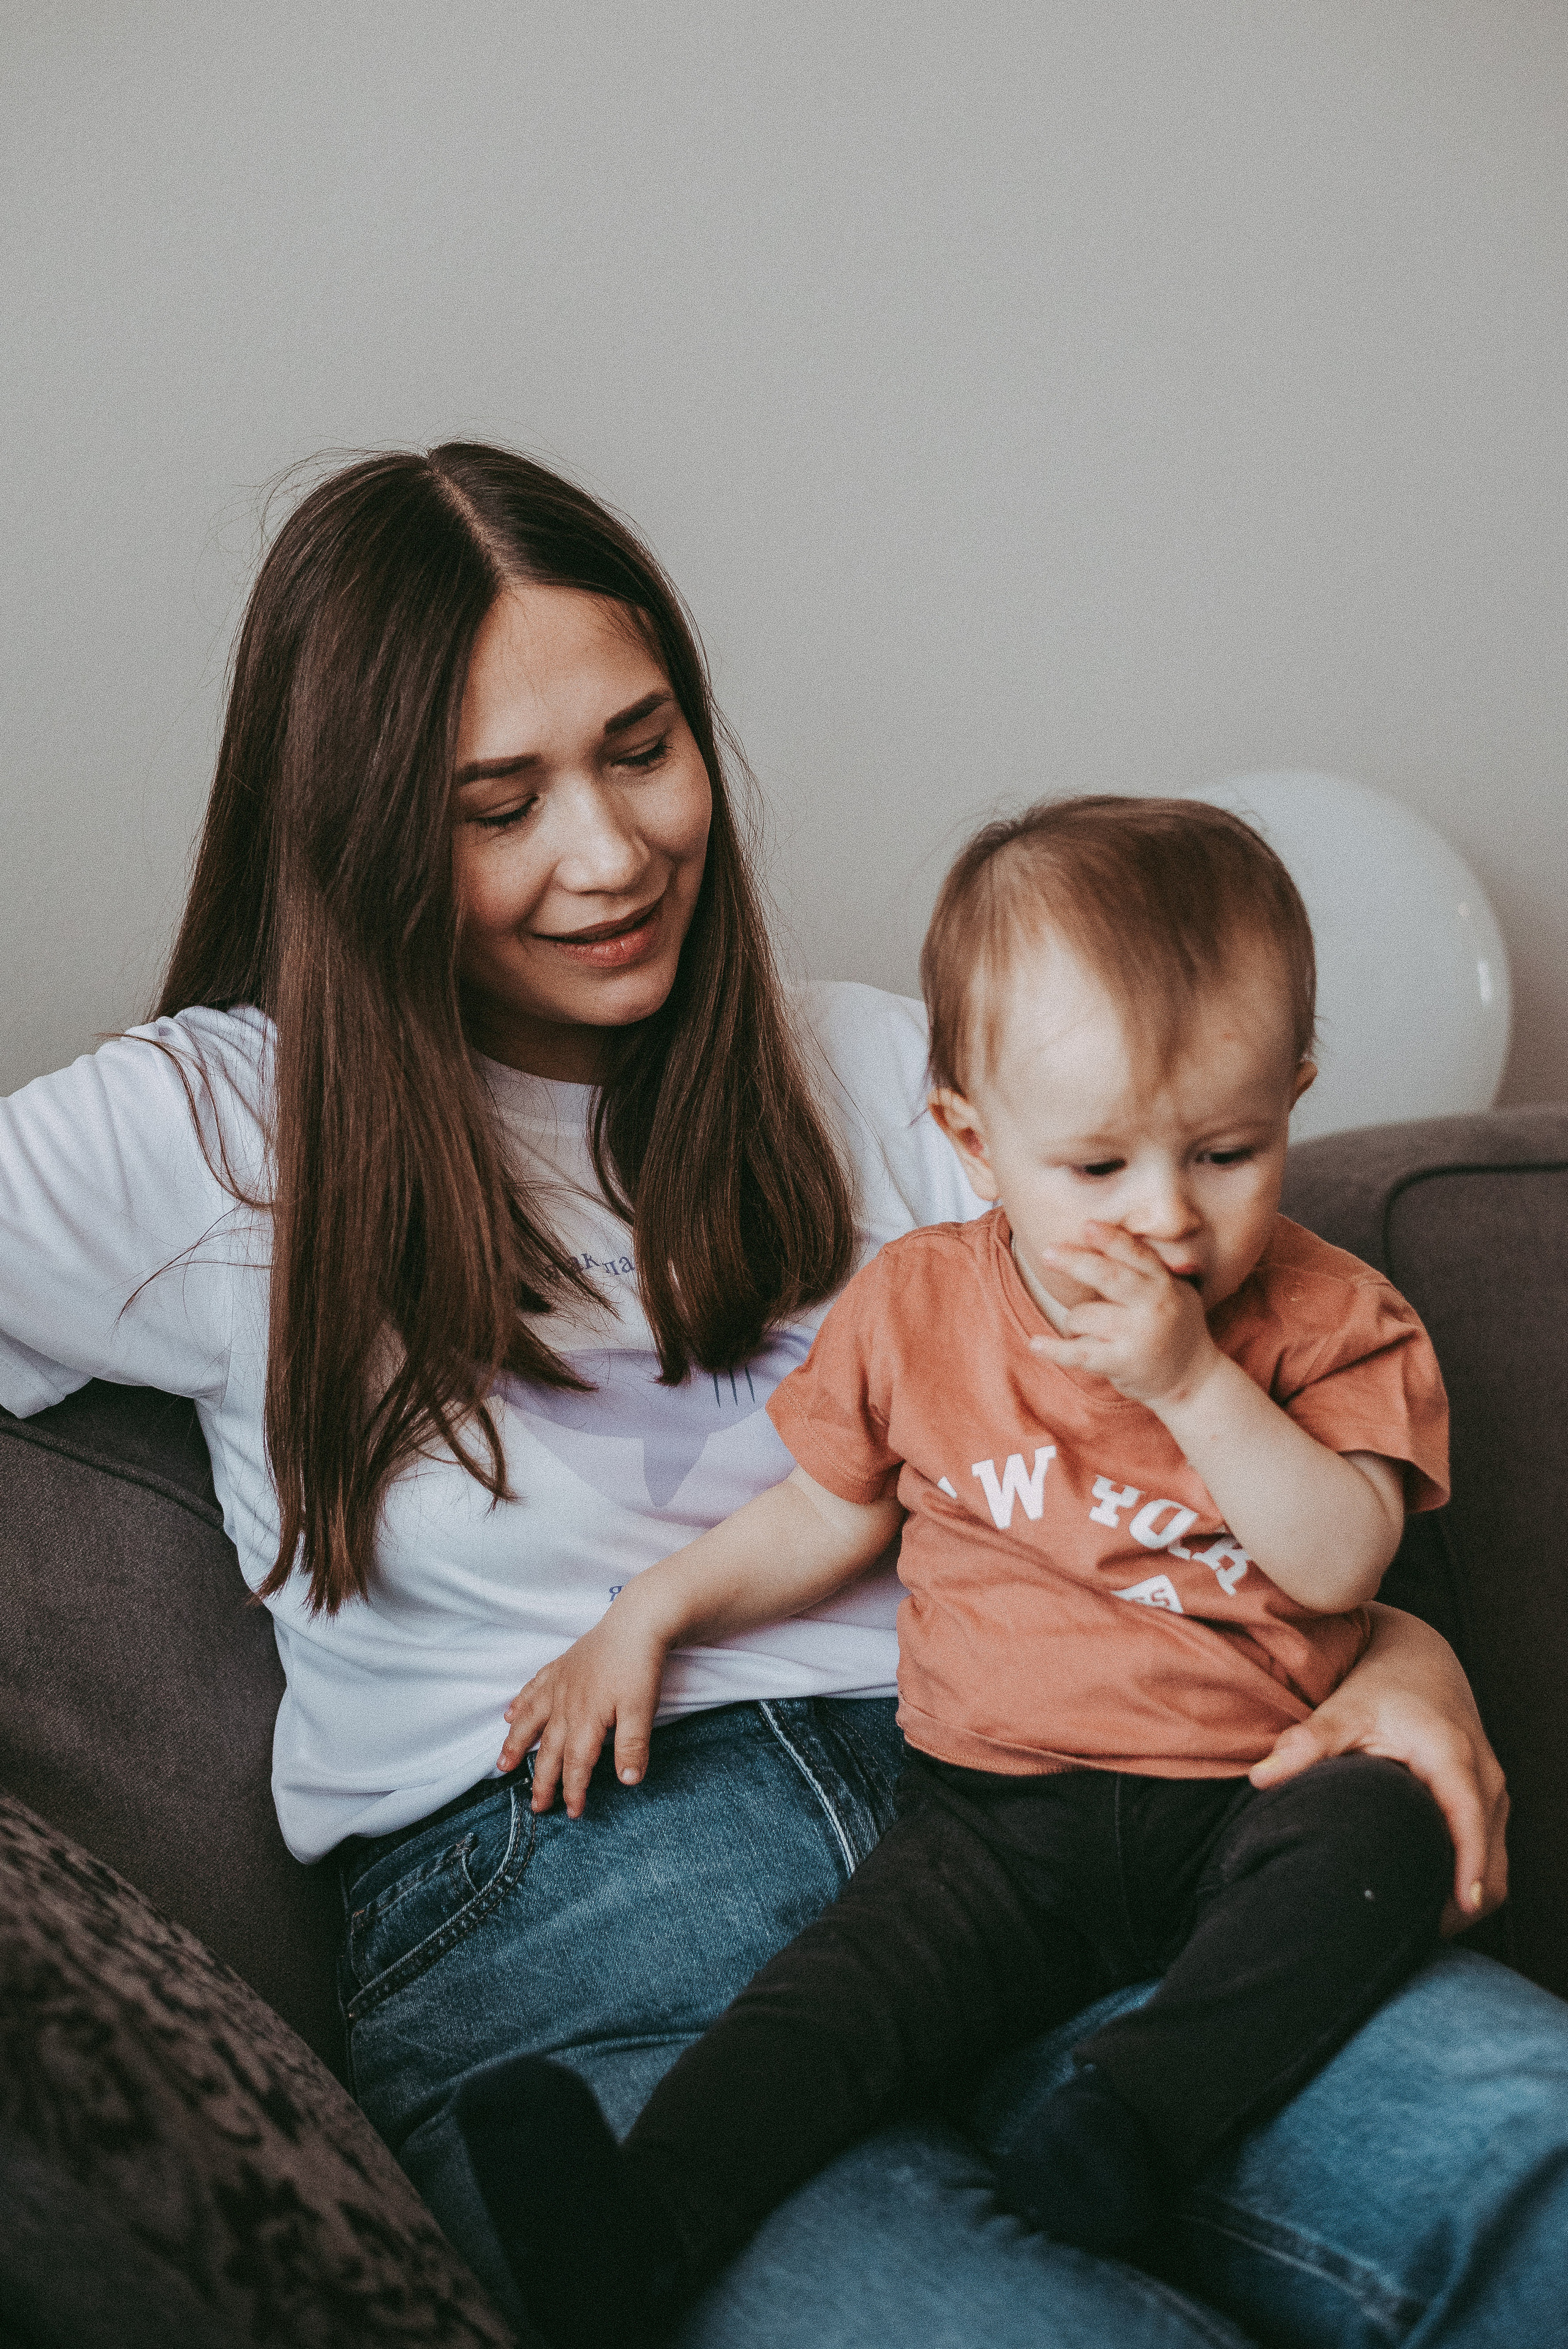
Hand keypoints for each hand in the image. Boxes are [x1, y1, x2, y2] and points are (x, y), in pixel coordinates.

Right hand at [497, 1597, 670, 1818]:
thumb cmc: (639, 1667)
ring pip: (530, 1721)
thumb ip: (633, 1746)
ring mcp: (559, 1685)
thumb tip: (627, 1781)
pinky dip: (520, 1703)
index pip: (576, 1765)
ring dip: (515, 1745)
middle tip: (535, 1806)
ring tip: (502, 1766)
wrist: (635, 1623)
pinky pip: (533, 1689)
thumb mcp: (642, 1710)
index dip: (573, 1791)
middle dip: (541, 1781)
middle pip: (548, 1751)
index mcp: (586, 1720)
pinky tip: (509, 1714)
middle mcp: (565, 1706)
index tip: (572, 1813)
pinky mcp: (559, 1668)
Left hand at [1025, 1223, 1217, 1407]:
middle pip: (1108, 1276)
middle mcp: (1154, 1307)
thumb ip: (1148, 1268)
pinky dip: (1055, 1350)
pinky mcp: (1123, 1363)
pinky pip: (1079, 1353)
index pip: (1136, 1255)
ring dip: (1074, 1322)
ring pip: (1083, 1316)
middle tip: (1048, 1253)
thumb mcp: (1175, 1291)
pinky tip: (1035, 1344)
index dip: (1111, 1239)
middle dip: (1076, 1262)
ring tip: (1090, 1331)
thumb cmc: (1174, 1328)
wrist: (1194, 1380)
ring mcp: (1138, 1336)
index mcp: (1164, 1284)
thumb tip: (1104, 1233)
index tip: (1088, 1225)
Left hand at [1249, 1607, 1509, 1934]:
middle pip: (1490, 1860)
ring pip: (1495, 1864)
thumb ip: (1306, 1744)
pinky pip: (1490, 1854)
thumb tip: (1260, 1778)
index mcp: (1452, 1757)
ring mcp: (1494, 1792)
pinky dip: (1468, 1880)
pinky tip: (1425, 1897)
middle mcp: (1485, 1778)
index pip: (1469, 1821)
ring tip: (1412, 1926)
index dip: (1466, 1867)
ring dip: (1465, 1897)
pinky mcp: (1489, 1802)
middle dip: (1461, 1903)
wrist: (1420, 1658)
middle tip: (1408, 1935)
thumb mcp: (1342, 1710)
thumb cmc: (1380, 1685)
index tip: (1456, 1908)